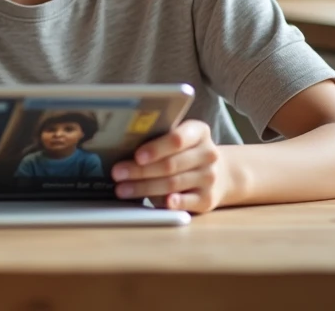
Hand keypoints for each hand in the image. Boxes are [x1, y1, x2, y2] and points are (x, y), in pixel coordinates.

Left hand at [110, 120, 229, 213]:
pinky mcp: (207, 199)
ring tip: (122, 189)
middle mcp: (208, 154)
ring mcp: (209, 178)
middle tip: (117, 173)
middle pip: (170, 164)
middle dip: (140, 170)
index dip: (156, 148)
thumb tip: (122, 147)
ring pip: (173, 183)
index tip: (137, 156)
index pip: (177, 139)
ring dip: (144, 187)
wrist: (217, 173)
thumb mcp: (177, 140)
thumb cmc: (184, 153)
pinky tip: (160, 202)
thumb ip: (158, 140)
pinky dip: (173, 203)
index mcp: (199, 132)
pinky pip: (187, 202)